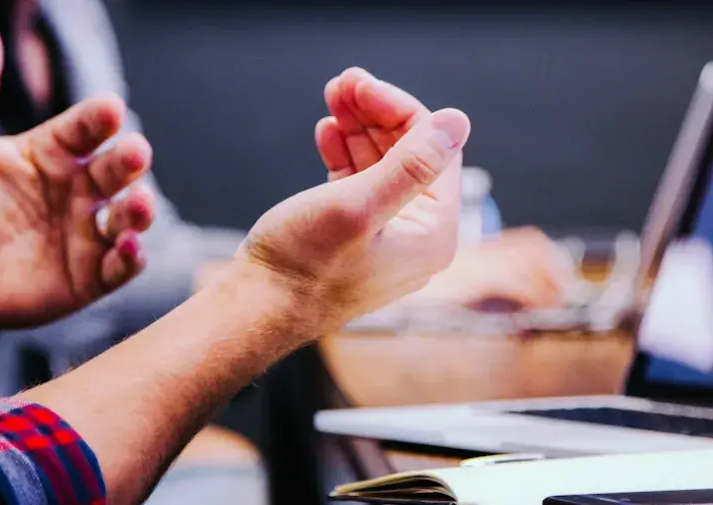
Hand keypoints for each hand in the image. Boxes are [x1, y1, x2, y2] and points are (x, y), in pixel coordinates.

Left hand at [0, 14, 155, 347]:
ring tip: (138, 204)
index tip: (108, 109)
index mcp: (55, 153)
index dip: (99, 118)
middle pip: (118, 169)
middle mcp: (80, 189)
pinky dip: (131, 257)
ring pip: (130, 216)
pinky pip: (122, 265)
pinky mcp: (91, 276)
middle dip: (130, 160)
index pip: (87, 127)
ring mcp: (89, 232)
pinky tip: (127, 248)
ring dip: (141, 210)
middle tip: (134, 152)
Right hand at [312, 70, 573, 310]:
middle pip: (409, 155)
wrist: (255, 311)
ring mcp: (387, 238)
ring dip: (359, 129)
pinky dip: (345, 155)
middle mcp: (418, 238)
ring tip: (332, 98)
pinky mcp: (355, 238)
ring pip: (382, 166)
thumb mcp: (357, 206)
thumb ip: (410, 164)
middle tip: (343, 82)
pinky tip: (327, 132)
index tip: (360, 84)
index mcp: (433, 234)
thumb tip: (457, 122)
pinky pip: (360, 185)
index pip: (434, 150)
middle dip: (376, 114)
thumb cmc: (303, 266)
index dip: (398, 109)